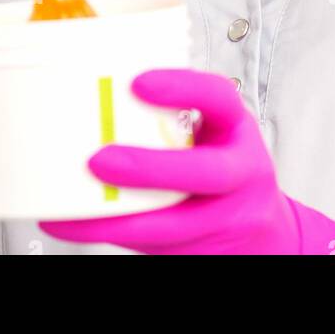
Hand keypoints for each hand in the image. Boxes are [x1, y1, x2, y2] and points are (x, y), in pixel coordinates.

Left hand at [38, 68, 334, 254]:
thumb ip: (173, 117)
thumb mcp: (214, 132)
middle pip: (206, 173)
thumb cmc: (226, 169)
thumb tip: (97, 90)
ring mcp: (226, 218)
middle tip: (101, 160)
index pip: (219, 98)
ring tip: (71, 208)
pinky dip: (113, 235)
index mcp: (236, 129)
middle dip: (151, 169)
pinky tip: (78, 226)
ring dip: (117, 219)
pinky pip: (156, 248)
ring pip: (174, 226)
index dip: (183, 88)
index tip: (138, 82)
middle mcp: (241, 173)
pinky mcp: (203, 251)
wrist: (263, 234)